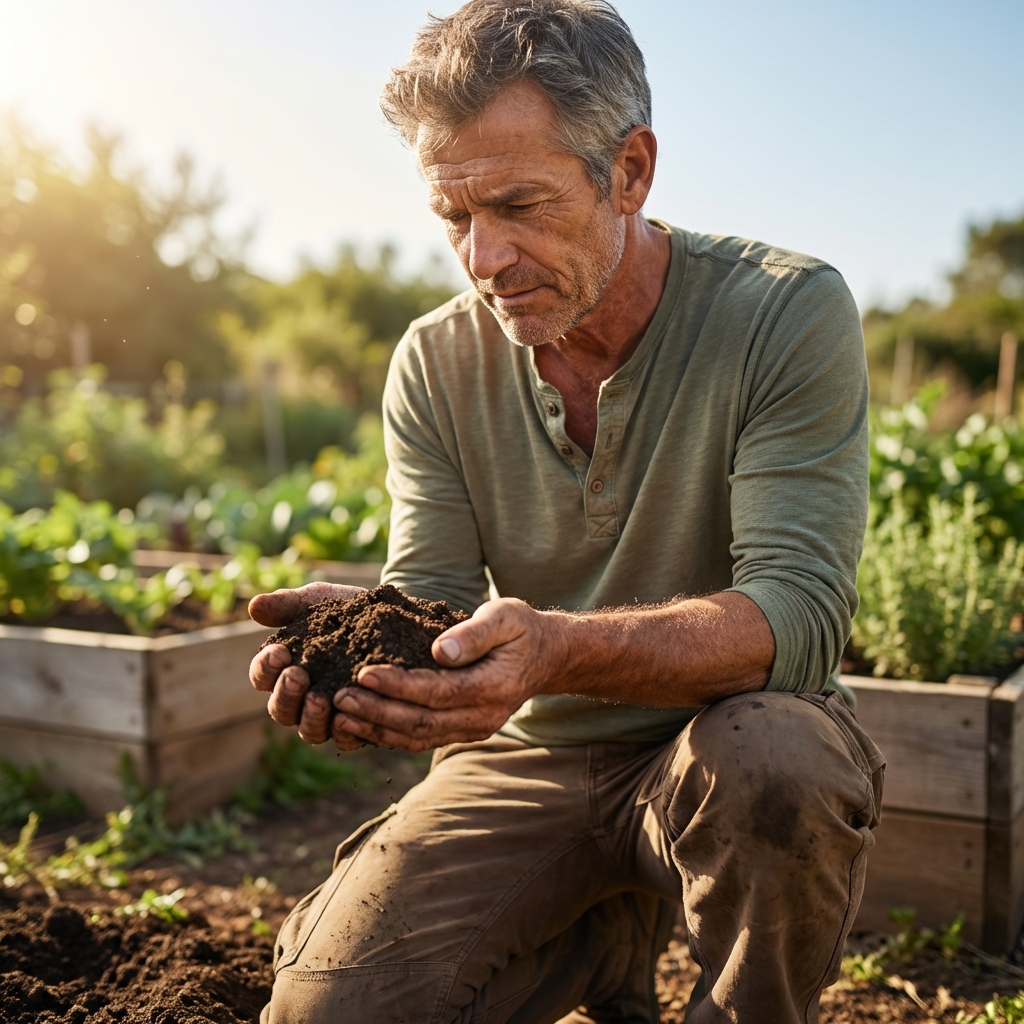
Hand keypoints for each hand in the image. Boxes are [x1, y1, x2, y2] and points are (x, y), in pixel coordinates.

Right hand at [248, 582, 366, 749]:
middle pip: (281, 710)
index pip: (262, 677)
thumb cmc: (347, 608)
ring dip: (310, 717)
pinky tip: (349, 714)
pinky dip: (345, 730)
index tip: (280, 651)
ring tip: (319, 698)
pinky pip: (347, 739)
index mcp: (285, 670)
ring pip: (309, 731)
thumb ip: (287, 604)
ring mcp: (331, 715)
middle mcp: (303, 698)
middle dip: (285, 694)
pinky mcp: (359, 724)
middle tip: (297, 675)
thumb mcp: (318, 601)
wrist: (394, 615)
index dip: (265, 668)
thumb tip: (254, 606)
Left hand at [330, 598, 565, 751]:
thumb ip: (474, 632)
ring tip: (340, 715)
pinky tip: (360, 725)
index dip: (398, 686)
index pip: (437, 692)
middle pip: (421, 723)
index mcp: (493, 686)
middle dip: (376, 712)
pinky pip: (421, 739)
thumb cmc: (521, 629)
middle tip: (339, 698)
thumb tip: (440, 651)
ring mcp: (473, 729)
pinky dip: (388, 735)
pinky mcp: (462, 731)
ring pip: (417, 738)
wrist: (546, 657)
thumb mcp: (506, 615)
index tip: (363, 672)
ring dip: (376, 729)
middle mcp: (482, 716)